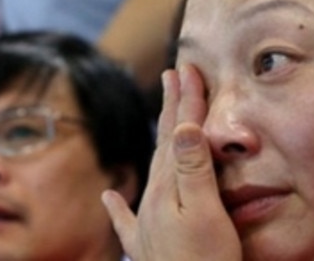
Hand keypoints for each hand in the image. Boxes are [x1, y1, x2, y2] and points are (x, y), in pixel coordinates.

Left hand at [102, 64, 241, 260]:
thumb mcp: (206, 215)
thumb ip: (194, 172)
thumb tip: (184, 127)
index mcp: (170, 187)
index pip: (179, 133)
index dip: (185, 100)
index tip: (186, 69)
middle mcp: (155, 199)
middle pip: (164, 143)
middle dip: (171, 108)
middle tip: (174, 75)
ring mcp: (148, 222)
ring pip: (153, 168)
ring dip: (160, 139)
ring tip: (161, 116)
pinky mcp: (148, 246)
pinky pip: (127, 219)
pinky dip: (118, 206)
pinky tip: (107, 198)